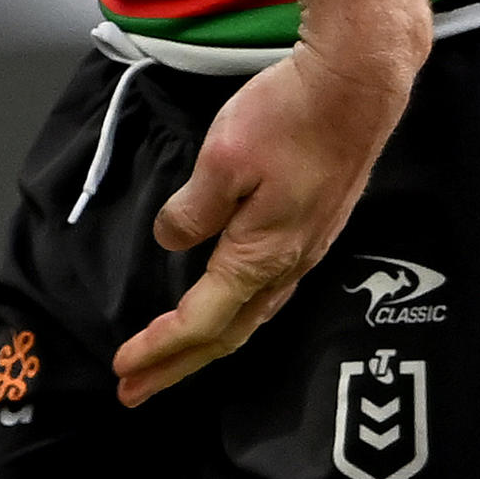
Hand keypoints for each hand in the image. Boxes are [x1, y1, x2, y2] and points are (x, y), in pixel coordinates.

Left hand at [113, 38, 416, 401]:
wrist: (356, 89)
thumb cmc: (290, 118)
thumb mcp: (223, 160)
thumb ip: (194, 210)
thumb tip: (173, 242)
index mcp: (259, 257)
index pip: (200, 322)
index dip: (159, 349)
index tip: (122, 367)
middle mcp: (287, 266)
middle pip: (227, 336)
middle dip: (178, 366)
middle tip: (135, 389)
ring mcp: (307, 250)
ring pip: (252, 317)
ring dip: (207, 344)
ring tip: (174, 358)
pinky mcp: (315, 229)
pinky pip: (270, 292)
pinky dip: (236, 314)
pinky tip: (227, 305)